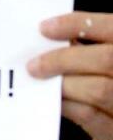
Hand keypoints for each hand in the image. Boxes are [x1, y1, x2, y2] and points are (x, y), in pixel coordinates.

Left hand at [28, 12, 112, 139]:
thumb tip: (48, 33)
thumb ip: (88, 47)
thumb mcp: (102, 65)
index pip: (111, 27)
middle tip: (34, 64)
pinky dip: (66, 103)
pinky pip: (90, 115)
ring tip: (39, 80)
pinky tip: (51, 99)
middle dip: (63, 58)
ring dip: (62, 83)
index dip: (77, 24)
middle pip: (106, 60)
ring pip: (99, 89)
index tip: (44, 27)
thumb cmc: (109, 93)